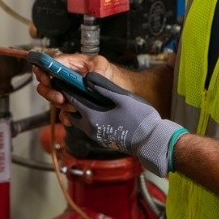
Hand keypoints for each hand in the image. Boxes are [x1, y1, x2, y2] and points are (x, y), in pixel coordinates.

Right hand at [32, 53, 113, 125]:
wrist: (113, 83)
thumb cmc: (104, 70)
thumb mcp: (102, 63)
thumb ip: (97, 68)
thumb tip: (91, 78)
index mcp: (67, 64)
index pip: (47, 65)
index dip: (42, 72)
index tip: (47, 80)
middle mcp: (62, 78)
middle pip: (45, 85)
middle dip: (49, 93)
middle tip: (60, 98)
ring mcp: (65, 92)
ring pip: (53, 100)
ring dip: (61, 105)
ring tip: (74, 107)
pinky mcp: (70, 103)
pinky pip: (62, 112)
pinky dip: (65, 117)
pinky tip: (71, 119)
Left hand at [63, 72, 184, 176]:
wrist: (151, 141)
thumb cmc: (139, 118)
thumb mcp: (123, 98)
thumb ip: (103, 87)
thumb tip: (87, 77)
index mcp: (92, 117)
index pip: (73, 101)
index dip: (69, 89)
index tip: (67, 79)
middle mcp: (90, 129)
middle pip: (74, 112)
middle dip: (74, 100)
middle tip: (79, 87)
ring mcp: (96, 136)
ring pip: (81, 120)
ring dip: (82, 109)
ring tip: (91, 96)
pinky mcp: (103, 140)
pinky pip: (89, 126)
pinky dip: (89, 117)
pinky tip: (101, 108)